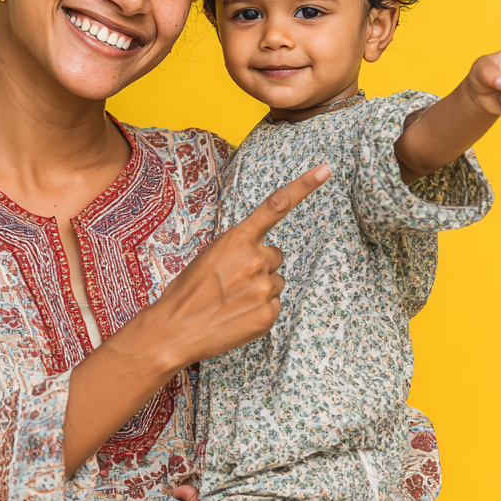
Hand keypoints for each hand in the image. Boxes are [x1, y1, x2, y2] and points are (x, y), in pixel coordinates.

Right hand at [62, 165, 329, 475]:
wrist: (175, 330)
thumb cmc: (187, 292)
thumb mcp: (209, 257)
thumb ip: (238, 248)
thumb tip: (260, 255)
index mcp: (237, 239)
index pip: (276, 206)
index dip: (303, 186)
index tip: (325, 170)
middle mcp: (255, 259)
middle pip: (275, 256)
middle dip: (259, 266)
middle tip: (232, 281)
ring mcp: (264, 288)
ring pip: (275, 282)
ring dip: (259, 289)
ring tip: (231, 301)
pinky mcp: (269, 314)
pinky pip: (274, 306)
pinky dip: (259, 311)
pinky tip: (237, 316)